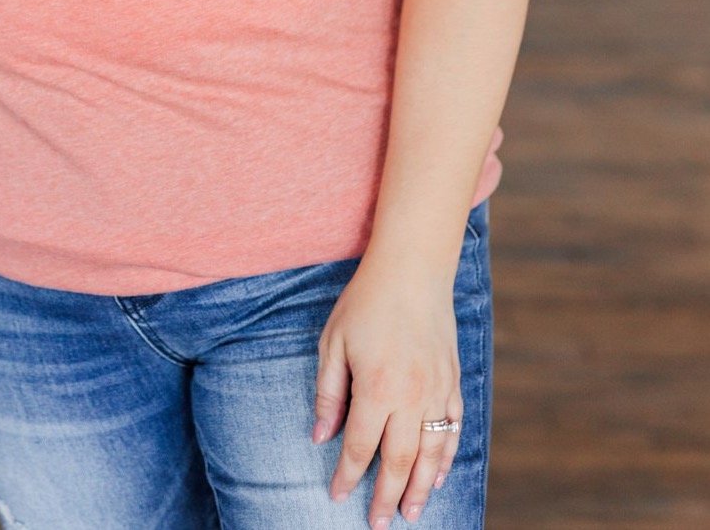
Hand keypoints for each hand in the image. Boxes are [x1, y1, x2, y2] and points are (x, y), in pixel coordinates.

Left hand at [313, 253, 461, 524]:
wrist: (413, 269)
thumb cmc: (367, 302)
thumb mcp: (334, 342)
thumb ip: (329, 393)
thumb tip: (320, 436)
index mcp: (377, 389)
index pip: (359, 447)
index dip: (347, 476)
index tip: (338, 496)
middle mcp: (412, 397)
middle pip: (399, 462)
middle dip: (387, 497)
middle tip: (379, 524)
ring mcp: (438, 391)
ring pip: (431, 454)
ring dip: (421, 488)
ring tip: (411, 514)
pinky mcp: (454, 381)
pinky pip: (453, 430)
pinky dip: (447, 457)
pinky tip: (438, 475)